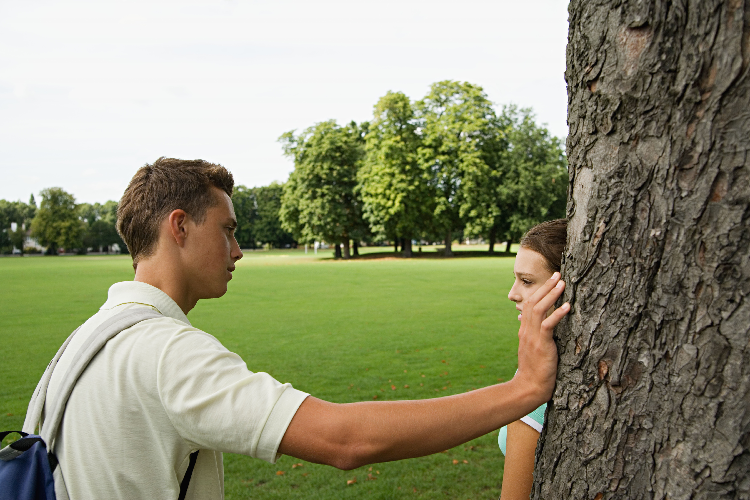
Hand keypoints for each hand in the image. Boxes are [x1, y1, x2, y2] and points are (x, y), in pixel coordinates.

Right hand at [514, 272, 569, 405]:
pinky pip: (548, 325)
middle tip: (558, 274)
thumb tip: (547, 330)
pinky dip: (557, 314)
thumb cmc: (535, 373)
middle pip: (533, 302)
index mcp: (525, 331)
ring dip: (552, 295)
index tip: (551, 281)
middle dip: (546, 287)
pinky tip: (567, 306)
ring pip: (539, 309)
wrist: (528, 388)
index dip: (540, 292)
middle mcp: (526, 331)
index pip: (530, 305)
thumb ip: (538, 338)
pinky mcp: (541, 345)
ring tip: (563, 283)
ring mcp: (532, 337)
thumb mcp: (534, 351)